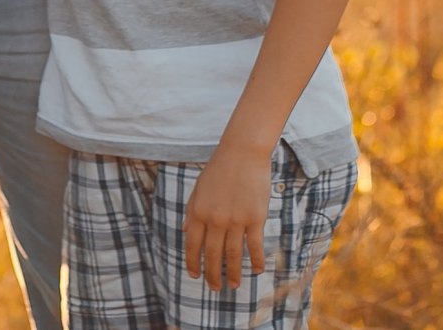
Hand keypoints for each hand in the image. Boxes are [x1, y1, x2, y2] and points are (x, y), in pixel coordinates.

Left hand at [184, 146, 270, 290]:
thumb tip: (186, 231)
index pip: (193, 244)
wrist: (241, 154)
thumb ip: (192, 212)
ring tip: (234, 285)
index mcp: (198, 212)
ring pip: (233, 254)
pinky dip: (255, 260)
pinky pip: (254, 245)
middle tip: (214, 288)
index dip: (193, 262)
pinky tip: (256, 271)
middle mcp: (215, 219)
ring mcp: (236, 220)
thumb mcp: (198, 189)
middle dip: (212, 274)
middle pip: (213, 254)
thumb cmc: (218, 170)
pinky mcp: (255, 218)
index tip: (194, 275)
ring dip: (234, 273)